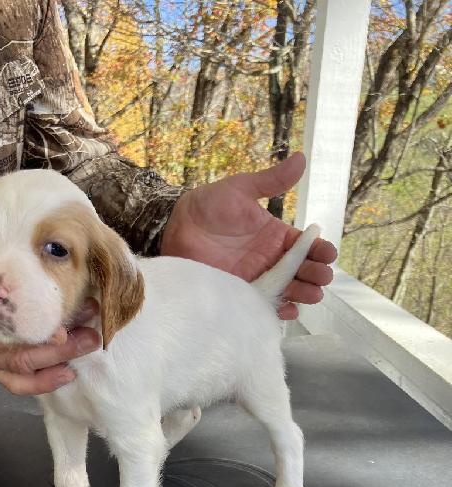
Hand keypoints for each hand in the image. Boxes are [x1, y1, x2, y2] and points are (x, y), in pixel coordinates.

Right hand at [0, 223, 99, 394]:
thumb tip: (16, 217)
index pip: (6, 317)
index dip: (38, 321)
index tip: (69, 310)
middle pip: (21, 346)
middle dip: (61, 337)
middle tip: (91, 317)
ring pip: (22, 365)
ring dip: (59, 356)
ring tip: (89, 341)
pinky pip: (12, 381)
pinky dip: (40, 383)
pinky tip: (66, 374)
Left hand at [160, 152, 336, 319]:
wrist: (176, 227)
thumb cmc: (208, 205)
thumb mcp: (241, 189)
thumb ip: (271, 181)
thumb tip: (302, 158)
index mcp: (276, 236)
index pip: (306, 246)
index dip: (320, 250)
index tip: (328, 253)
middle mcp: (270, 259)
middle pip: (303, 271)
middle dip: (317, 274)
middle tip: (322, 276)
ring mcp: (257, 278)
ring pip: (289, 290)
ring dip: (304, 293)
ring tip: (313, 294)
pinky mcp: (240, 293)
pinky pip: (265, 304)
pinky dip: (280, 309)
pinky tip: (289, 308)